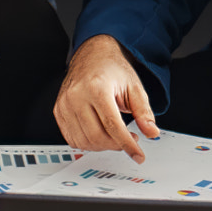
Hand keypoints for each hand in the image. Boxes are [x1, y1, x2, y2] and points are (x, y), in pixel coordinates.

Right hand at [54, 35, 159, 161]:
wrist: (93, 55)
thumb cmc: (112, 69)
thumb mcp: (134, 87)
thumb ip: (144, 111)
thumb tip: (151, 132)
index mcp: (97, 87)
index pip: (113, 125)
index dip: (127, 144)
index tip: (138, 155)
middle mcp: (77, 95)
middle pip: (97, 136)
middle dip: (116, 145)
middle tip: (129, 139)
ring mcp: (65, 103)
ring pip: (84, 141)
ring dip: (103, 145)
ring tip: (114, 134)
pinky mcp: (59, 110)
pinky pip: (72, 138)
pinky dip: (88, 143)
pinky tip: (99, 133)